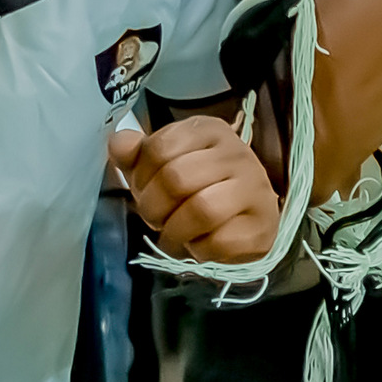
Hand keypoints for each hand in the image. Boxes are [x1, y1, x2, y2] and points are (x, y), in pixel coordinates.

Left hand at [109, 112, 280, 265]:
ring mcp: (255, 187)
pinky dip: (201, 250)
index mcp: (208, 130)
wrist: (243, 219)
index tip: (145, 192)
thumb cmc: (196, 189)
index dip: (141, 178)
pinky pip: (222, 241)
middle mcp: (236, 152)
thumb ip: (136, 155)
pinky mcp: (263, 224)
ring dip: (176, 232)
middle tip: (156, 220)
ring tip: (174, 236)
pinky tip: (200, 245)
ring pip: (202, 210)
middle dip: (154, 208)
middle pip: (177, 178)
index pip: (159, 148)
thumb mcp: (161, 167)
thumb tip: (119, 143)